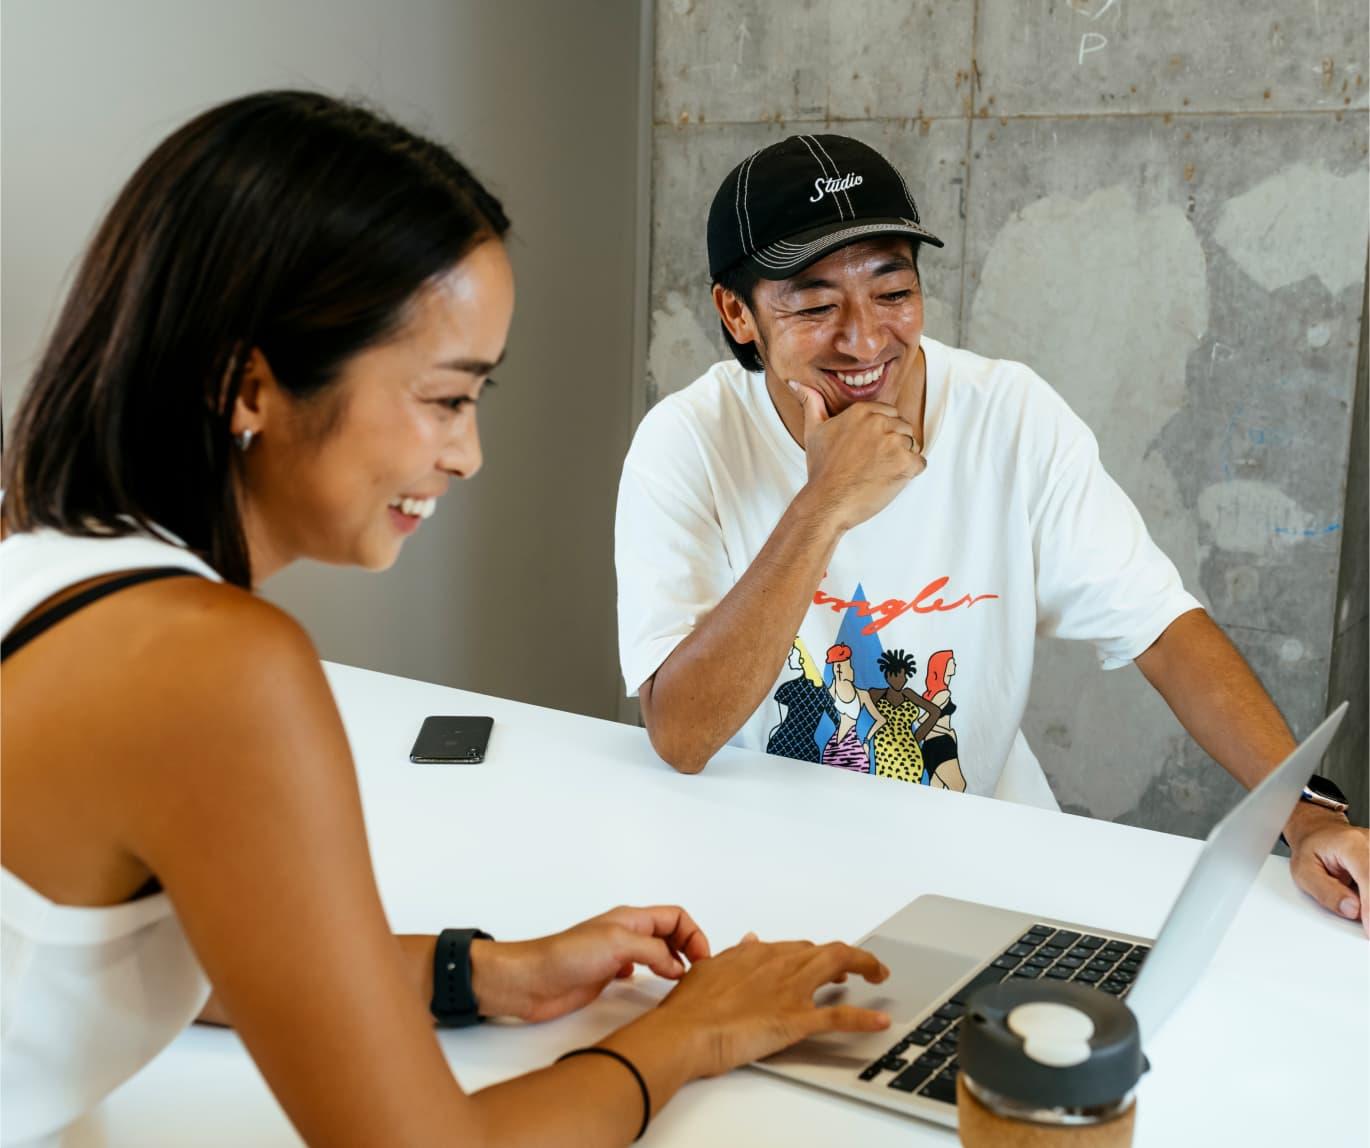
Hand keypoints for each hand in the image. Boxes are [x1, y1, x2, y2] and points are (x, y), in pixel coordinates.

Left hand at [471, 905, 710, 1021]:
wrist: (530, 981)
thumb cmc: (567, 957)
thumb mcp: (618, 945)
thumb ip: (653, 951)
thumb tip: (678, 965)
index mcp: (631, 919)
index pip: (675, 917)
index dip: (694, 935)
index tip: (702, 961)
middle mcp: (626, 933)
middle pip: (669, 932)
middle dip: (688, 946)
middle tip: (699, 972)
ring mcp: (615, 954)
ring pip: (655, 951)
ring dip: (672, 960)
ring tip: (683, 980)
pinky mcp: (605, 975)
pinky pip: (639, 969)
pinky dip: (652, 974)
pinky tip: (651, 985)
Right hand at [650, 933, 890, 1077]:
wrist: (685, 1030)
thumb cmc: (690, 1007)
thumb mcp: (709, 969)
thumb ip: (734, 956)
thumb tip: (748, 941)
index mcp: (757, 954)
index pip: (797, 948)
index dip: (815, 955)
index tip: (825, 962)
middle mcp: (778, 964)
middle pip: (824, 951)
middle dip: (849, 956)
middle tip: (863, 967)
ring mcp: (790, 990)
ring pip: (839, 965)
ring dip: (865, 966)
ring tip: (879, 975)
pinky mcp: (796, 1019)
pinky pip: (840, 1016)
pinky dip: (865, 1018)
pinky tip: (881, 1021)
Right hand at [790, 381, 922, 530]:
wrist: (827, 501)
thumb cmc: (821, 470)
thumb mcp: (813, 431)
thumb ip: (811, 403)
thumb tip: (798, 383)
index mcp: (862, 412)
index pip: (890, 414)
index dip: (883, 432)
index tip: (871, 448)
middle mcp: (879, 422)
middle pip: (903, 428)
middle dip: (893, 445)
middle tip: (873, 463)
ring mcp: (894, 442)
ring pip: (912, 445)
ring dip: (901, 459)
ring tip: (878, 472)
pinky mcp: (905, 463)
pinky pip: (919, 463)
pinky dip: (909, 473)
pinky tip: (888, 479)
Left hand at [1287, 812, 1369, 937]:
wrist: (1318, 831)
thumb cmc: (1310, 849)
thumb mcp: (1303, 871)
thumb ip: (1326, 892)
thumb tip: (1352, 910)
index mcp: (1350, 844)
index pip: (1369, 877)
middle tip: (1366, 928)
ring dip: (1369, 901)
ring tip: (1362, 913)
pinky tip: (1364, 901)